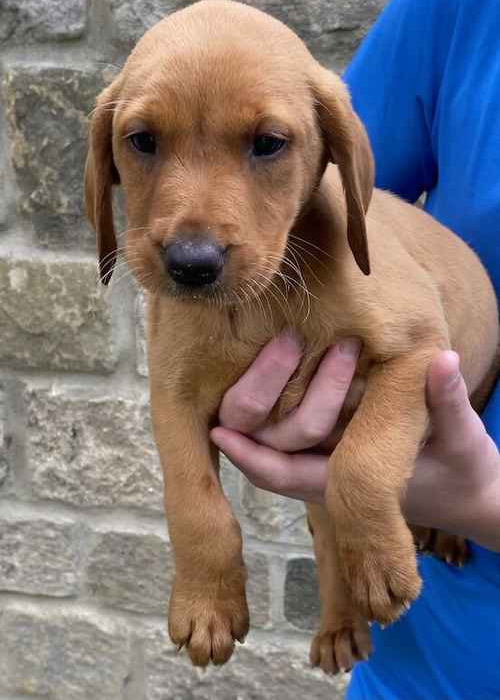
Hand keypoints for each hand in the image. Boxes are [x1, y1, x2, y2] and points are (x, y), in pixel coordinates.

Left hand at [210, 336, 499, 549]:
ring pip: (281, 437)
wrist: (472, 491)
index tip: (219, 428)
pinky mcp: (341, 440)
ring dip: (271, 399)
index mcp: (349, 483)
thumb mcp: (461, 438)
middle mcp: (330, 472)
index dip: (249, 456)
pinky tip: (283, 361)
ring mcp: (333, 456)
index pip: (284, 475)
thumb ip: (447, 403)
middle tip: (254, 361)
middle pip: (272, 452)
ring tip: (276, 345)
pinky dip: (289, 398)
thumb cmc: (464, 471)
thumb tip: (441, 359)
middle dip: (255, 415)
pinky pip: (302, 425)